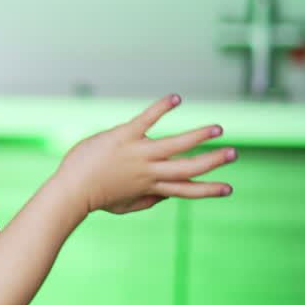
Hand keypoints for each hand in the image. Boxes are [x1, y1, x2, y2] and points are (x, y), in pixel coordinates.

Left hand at [54, 94, 235, 214]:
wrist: (71, 190)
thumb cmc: (95, 197)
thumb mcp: (124, 206)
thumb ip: (148, 201)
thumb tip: (166, 196)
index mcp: (150, 187)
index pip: (186, 189)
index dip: (209, 190)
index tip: (230, 188)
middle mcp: (148, 171)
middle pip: (187, 168)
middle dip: (213, 161)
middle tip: (233, 153)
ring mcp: (137, 154)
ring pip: (175, 145)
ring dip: (198, 136)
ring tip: (218, 128)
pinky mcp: (123, 137)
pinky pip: (146, 120)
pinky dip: (162, 108)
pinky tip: (177, 98)